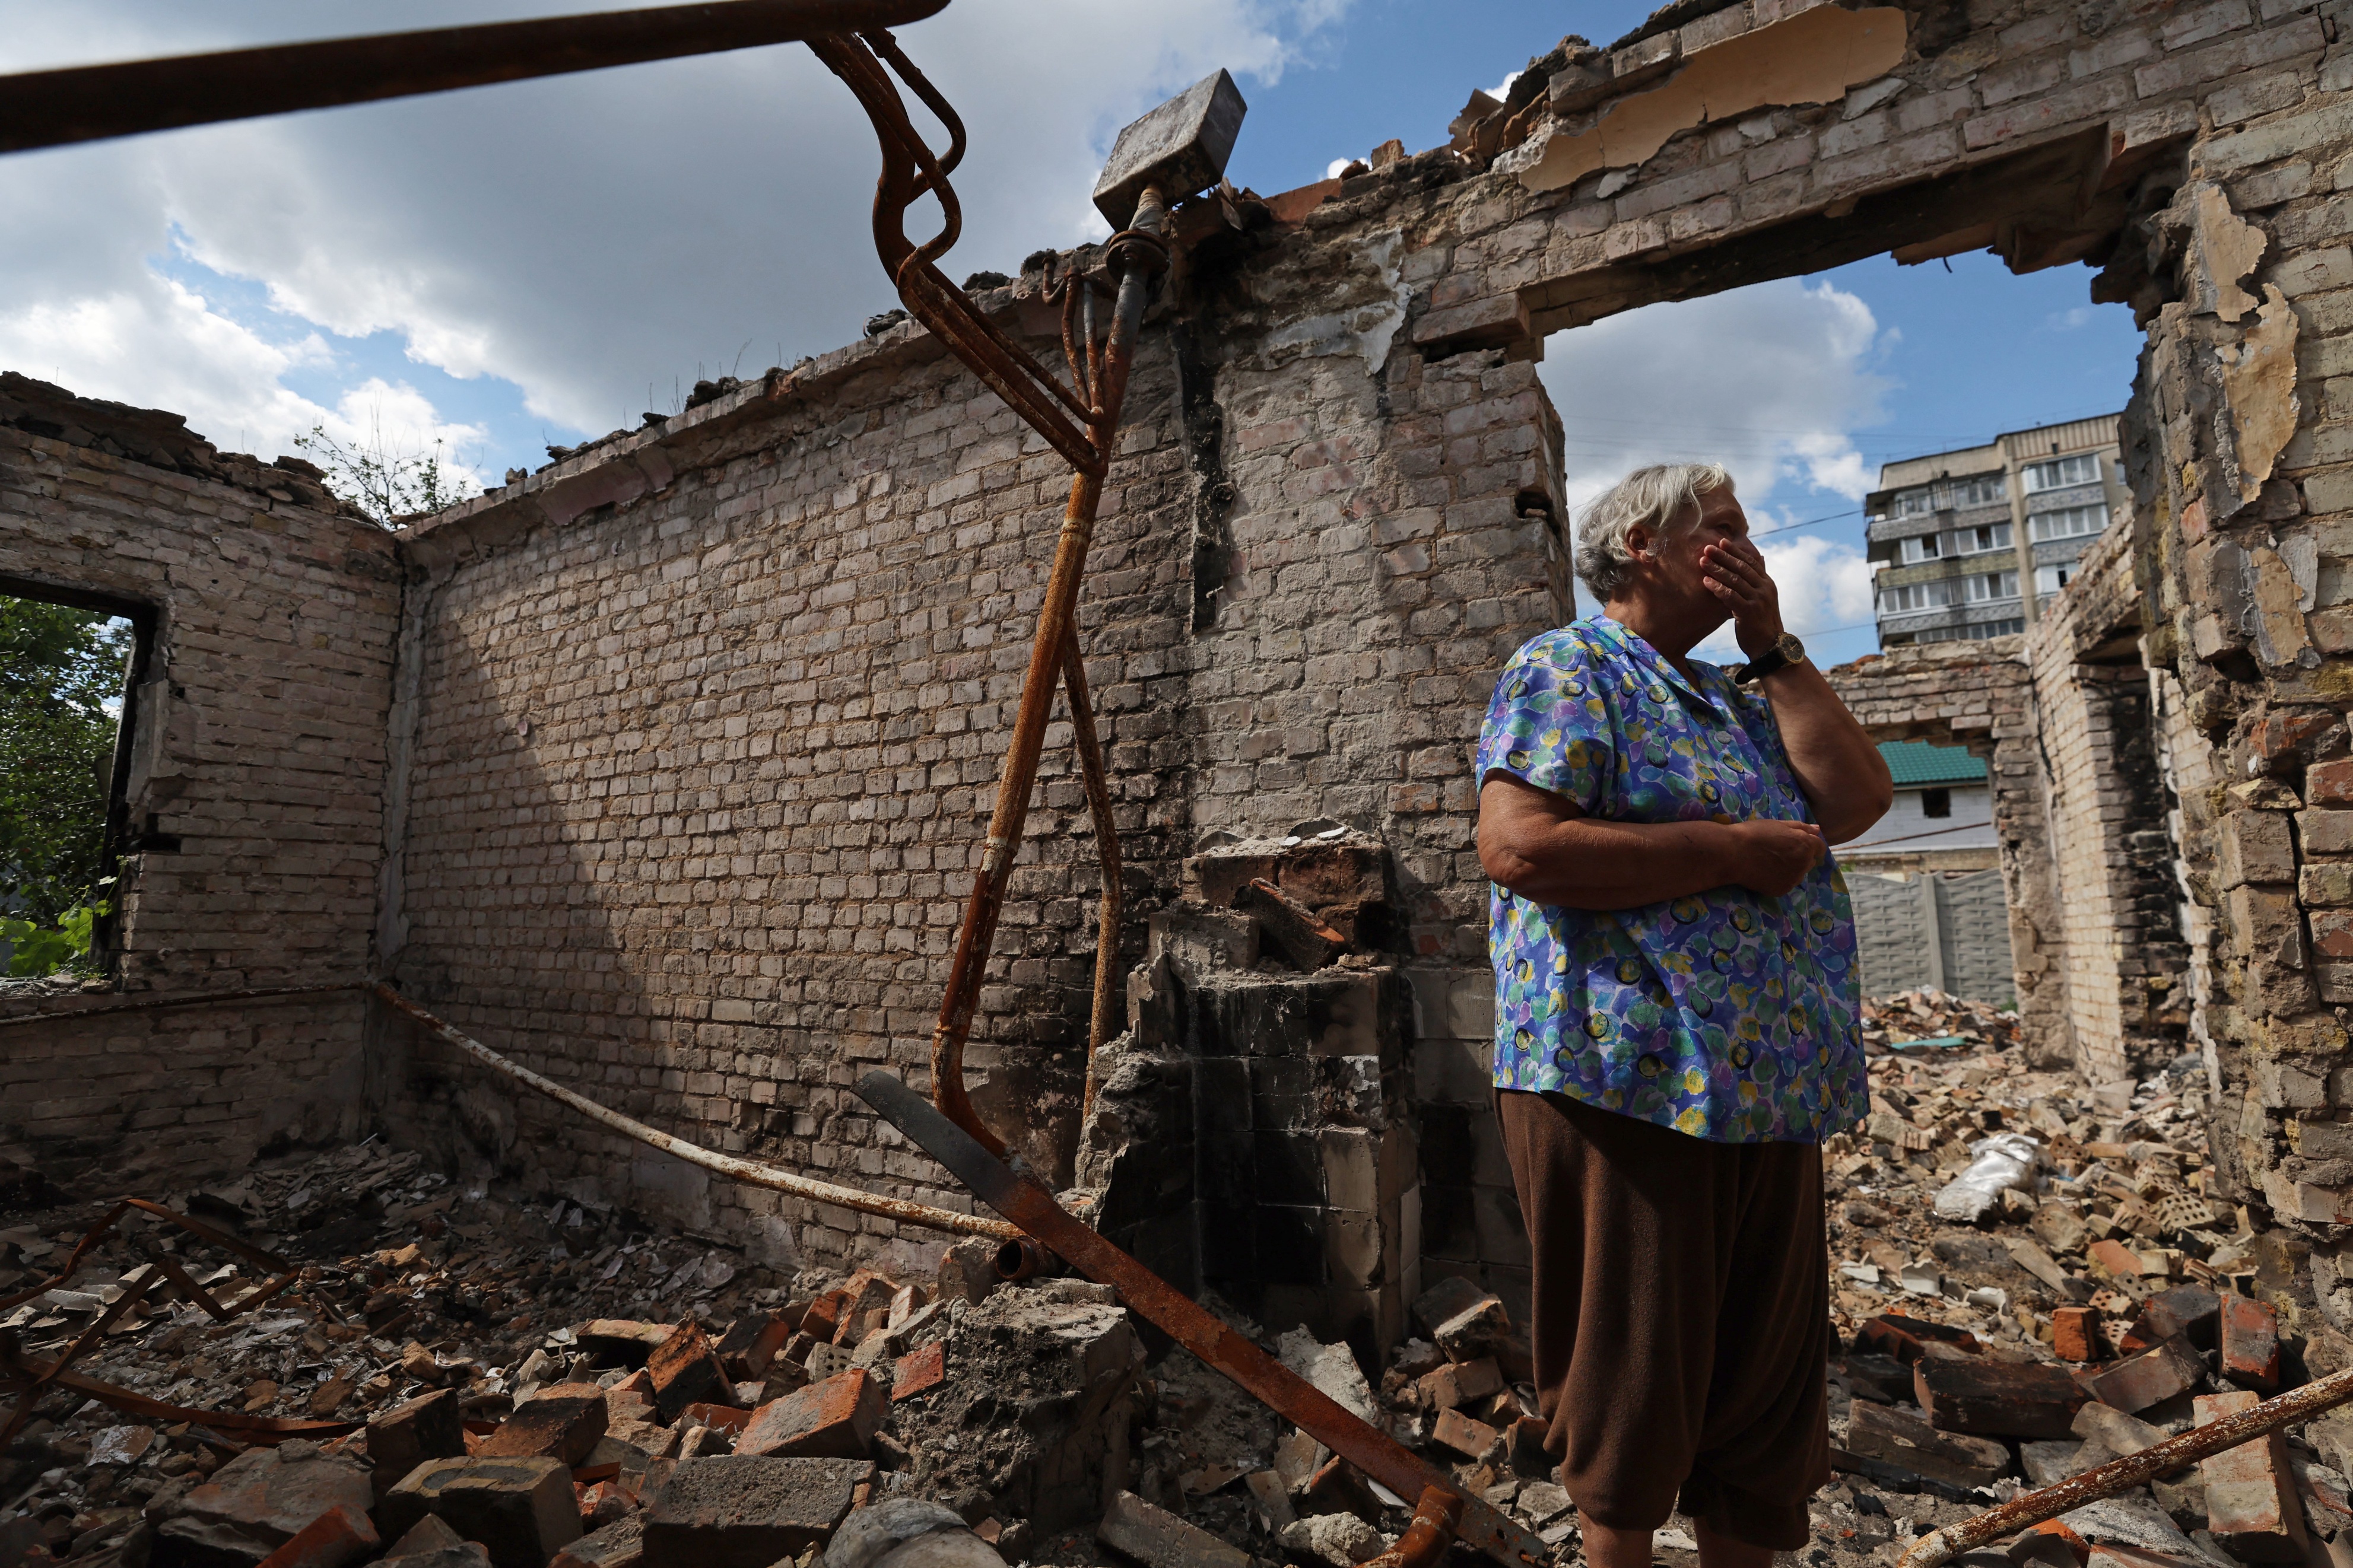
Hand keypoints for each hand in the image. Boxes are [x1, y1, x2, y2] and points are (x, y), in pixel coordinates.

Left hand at [1700, 537, 1785, 659]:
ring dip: (1717, 569)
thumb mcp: (1764, 597)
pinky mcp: (1749, 611)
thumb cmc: (1762, 622)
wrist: (1769, 646)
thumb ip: (1760, 578)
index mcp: (1767, 583)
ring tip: (1702, 561)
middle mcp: (1764, 588)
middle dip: (1723, 556)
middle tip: (1707, 548)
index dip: (1736, 551)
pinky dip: (1717, 587)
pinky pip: (1730, 596)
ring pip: (1734, 580)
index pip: (1751, 562)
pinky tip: (1706, 582)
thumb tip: (1761, 557)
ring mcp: (1757, 599)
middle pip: (1741, 567)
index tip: (1722, 541)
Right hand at [1722, 818, 1826, 897]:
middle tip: (1779, 852)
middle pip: (1809, 861)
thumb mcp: (1778, 824)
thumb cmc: (1754, 834)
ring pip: (1798, 874)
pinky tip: (1764, 873)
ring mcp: (1794, 879)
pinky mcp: (1782, 890)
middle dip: (1800, 857)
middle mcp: (1804, 863)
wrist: (1732, 853)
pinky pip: (1785, 884)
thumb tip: (1817, 829)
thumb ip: (1801, 828)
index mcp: (1806, 844)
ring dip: (1790, 869)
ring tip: (1769, 863)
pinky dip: (1778, 879)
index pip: (1819, 847)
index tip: (1795, 844)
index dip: (1808, 845)